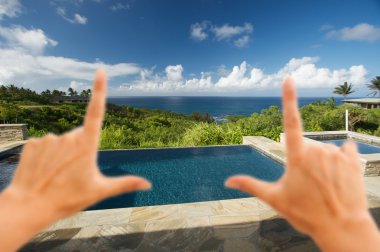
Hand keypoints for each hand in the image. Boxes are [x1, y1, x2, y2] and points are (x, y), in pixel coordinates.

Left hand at [0, 70, 150, 250]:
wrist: (29, 207)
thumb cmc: (67, 199)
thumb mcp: (100, 191)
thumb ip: (125, 184)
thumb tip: (148, 185)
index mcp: (86, 145)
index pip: (96, 111)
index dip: (99, 90)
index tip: (100, 71)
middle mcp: (68, 136)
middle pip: (80, 136)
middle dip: (81, 149)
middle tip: (75, 173)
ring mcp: (48, 138)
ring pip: (62, 141)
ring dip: (63, 153)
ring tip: (58, 175)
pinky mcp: (32, 143)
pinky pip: (45, 145)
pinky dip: (47, 155)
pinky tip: (44, 171)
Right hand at [226, 78, 379, 251]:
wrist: (342, 228)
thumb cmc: (306, 214)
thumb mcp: (275, 199)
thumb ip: (250, 185)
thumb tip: (227, 181)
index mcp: (297, 156)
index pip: (290, 120)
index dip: (288, 98)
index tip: (289, 78)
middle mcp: (317, 149)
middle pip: (304, 145)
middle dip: (303, 159)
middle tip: (307, 184)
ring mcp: (336, 153)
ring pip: (323, 149)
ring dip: (321, 162)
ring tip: (323, 185)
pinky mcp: (352, 159)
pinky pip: (344, 148)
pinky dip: (341, 157)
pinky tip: (339, 173)